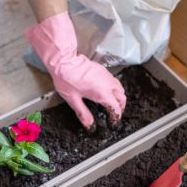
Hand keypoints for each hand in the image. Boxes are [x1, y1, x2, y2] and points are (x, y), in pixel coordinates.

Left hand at [25, 12, 125, 129]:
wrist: (64, 61)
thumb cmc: (66, 78)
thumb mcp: (73, 100)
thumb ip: (83, 114)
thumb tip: (89, 125)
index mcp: (102, 93)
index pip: (116, 108)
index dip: (116, 117)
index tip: (113, 122)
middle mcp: (107, 84)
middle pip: (122, 98)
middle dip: (120, 107)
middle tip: (114, 114)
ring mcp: (106, 75)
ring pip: (120, 88)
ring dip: (119, 97)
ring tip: (113, 103)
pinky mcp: (103, 70)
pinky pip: (114, 80)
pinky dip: (115, 88)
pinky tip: (107, 91)